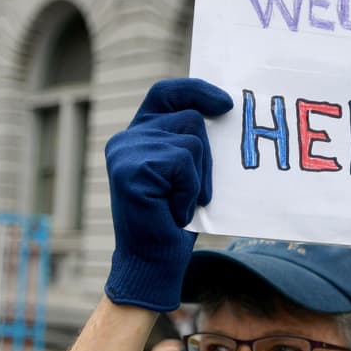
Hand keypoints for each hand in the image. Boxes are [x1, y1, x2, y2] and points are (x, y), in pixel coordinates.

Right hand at [104, 79, 232, 310]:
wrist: (154, 261)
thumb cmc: (175, 220)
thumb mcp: (187, 173)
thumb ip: (191, 143)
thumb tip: (225, 110)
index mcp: (139, 135)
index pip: (166, 93)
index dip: (196, 90)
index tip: (225, 104)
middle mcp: (126, 138)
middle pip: (190, 118)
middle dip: (207, 158)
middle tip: (194, 193)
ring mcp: (125, 152)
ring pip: (191, 142)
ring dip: (199, 178)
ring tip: (180, 203)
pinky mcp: (131, 169)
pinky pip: (184, 164)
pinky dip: (189, 191)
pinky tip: (172, 211)